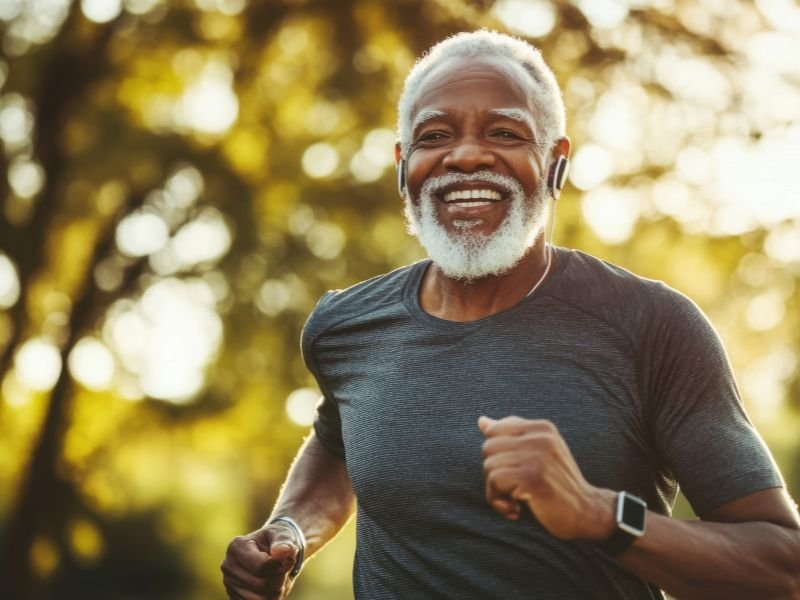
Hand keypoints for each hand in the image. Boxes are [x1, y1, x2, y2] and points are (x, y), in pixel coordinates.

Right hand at [221, 523, 299, 599]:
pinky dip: (269, 599)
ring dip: (276, 591)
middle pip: (262, 584)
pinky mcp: (233, 597)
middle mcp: (229, 565)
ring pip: (261, 599)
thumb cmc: (276, 541)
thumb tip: (283, 551)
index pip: (262, 565)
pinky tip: (269, 588)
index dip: (280, 566)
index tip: (285, 559)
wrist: (271, 552)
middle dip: (279, 579)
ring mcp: (229, 584)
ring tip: (276, 578)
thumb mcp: (283, 534)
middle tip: (282, 570)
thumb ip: (284, 541)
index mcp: (237, 546)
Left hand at [478, 415, 614, 540]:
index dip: (495, 455)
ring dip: (496, 491)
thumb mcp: (538, 454)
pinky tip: (515, 510)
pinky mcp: (533, 477)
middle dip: (494, 473)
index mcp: (542, 428)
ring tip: (515, 502)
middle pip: (488, 448)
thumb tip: (481, 421)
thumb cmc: (557, 485)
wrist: (587, 512)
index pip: (495, 430)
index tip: (511, 472)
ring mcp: (538, 456)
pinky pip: (495, 481)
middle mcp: (541, 437)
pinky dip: (498, 501)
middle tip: (512, 490)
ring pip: (489, 465)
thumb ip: (511, 436)